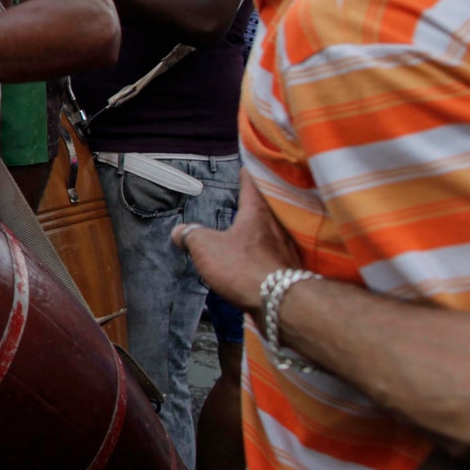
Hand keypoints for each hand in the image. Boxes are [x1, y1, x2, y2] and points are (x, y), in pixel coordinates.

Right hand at [172, 170, 299, 311]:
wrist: (279, 301)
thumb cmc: (242, 267)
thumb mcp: (206, 247)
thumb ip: (191, 235)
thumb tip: (180, 231)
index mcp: (256, 215)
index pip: (251, 188)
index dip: (246, 177)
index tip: (245, 168)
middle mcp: (276, 228)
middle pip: (268, 209)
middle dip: (259, 203)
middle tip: (250, 199)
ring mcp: (286, 250)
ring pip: (274, 232)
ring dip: (265, 229)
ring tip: (253, 230)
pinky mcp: (289, 271)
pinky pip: (277, 255)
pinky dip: (269, 252)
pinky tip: (261, 260)